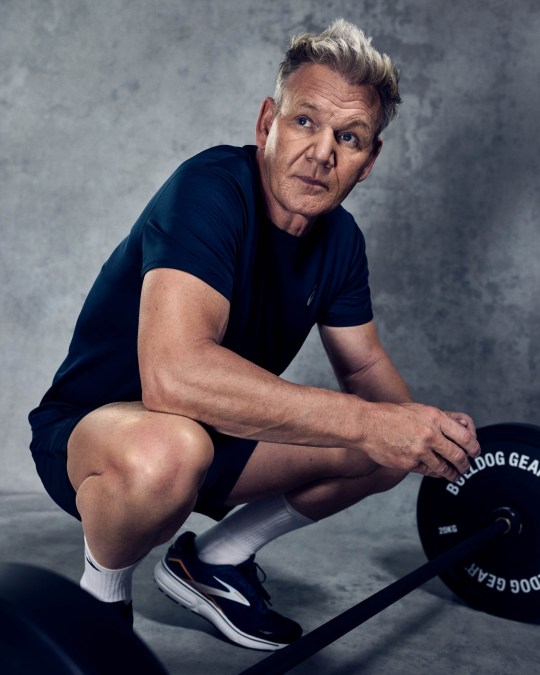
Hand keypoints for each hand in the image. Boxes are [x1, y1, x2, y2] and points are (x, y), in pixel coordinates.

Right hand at [360, 402, 480, 481]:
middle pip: (459, 456)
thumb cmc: (392, 415)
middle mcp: (430, 434)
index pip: (466, 437)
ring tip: (454, 475)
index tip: (475, 452)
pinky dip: (434, 473)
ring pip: (445, 468)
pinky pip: (428, 472)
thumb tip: (460, 430)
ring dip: (452, 473)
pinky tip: (435, 472)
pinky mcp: (409, 463)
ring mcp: (419, 450)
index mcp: (435, 418)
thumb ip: (439, 421)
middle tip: (466, 467)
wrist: (367, 424)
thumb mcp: (419, 410)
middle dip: (465, 464)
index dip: (474, 448)